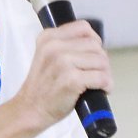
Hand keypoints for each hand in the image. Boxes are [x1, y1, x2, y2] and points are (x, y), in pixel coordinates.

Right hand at [7, 20, 112, 137]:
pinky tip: (102, 90)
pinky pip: (102, 78)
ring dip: (106, 73)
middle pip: (95, 45)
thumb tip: (95, 46)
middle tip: (96, 74)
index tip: (93, 54)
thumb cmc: (42, 87)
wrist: (30, 109)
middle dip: (101, 61)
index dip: (94, 41)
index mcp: (48, 38)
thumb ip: (65, 46)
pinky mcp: (72, 80)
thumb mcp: (46, 56)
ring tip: (99, 83)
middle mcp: (54, 46)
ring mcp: (63, 62)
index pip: (83, 28)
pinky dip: (107, 85)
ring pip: (101, 61)